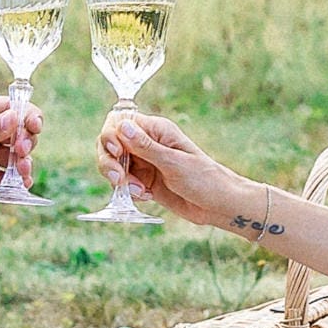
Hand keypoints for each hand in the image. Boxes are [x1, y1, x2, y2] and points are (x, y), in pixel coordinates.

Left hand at [0, 93, 39, 206]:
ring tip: (21, 169)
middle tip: (20, 150)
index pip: (14, 108)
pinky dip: (20, 180)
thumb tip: (15, 119)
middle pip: (22, 132)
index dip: (28, 116)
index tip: (33, 126)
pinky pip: (10, 178)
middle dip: (27, 140)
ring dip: (25, 161)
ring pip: (20, 156)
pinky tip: (23, 182)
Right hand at [96, 112, 256, 234]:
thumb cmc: (204, 179)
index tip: (117, 153)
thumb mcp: (174, 163)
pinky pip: (124, 184)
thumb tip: (122, 126)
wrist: (218, 205)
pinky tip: (146, 197)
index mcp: (156, 130)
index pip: (119, 122)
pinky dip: (128, 192)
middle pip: (110, 145)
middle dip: (109, 162)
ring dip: (120, 180)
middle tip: (119, 179)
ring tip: (140, 191)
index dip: (111, 136)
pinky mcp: (145, 181)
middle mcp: (147, 144)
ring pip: (114, 165)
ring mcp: (145, 163)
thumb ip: (146, 147)